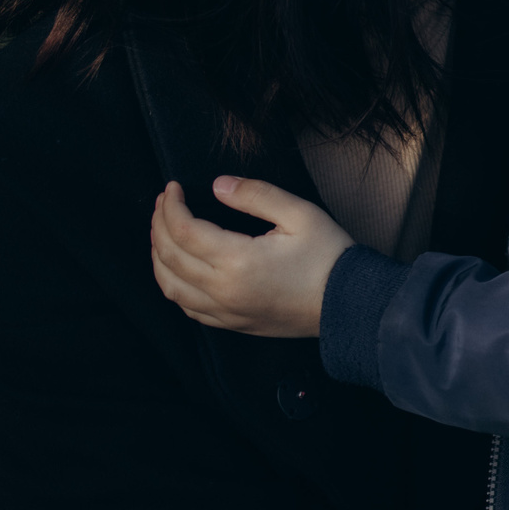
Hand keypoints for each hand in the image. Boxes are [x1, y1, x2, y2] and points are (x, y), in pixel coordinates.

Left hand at [149, 177, 354, 338]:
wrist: (349, 305)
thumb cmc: (329, 258)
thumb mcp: (300, 214)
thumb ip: (256, 194)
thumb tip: (219, 186)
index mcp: (237, 261)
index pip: (183, 230)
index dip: (171, 205)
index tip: (172, 187)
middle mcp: (224, 290)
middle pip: (170, 256)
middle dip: (159, 225)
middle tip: (164, 203)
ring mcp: (226, 311)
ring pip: (171, 286)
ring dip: (159, 257)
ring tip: (163, 233)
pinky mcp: (233, 323)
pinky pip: (188, 308)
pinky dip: (173, 286)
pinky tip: (178, 270)